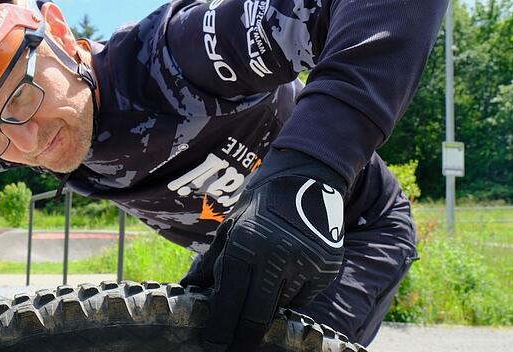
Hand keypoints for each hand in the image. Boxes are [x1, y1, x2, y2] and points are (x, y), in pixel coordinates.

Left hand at [181, 149, 346, 350]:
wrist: (306, 177)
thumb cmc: (259, 206)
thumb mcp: (229, 228)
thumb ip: (210, 265)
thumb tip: (186, 292)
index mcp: (244, 245)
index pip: (230, 302)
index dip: (221, 331)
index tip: (214, 345)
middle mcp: (276, 256)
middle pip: (257, 316)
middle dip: (243, 337)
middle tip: (234, 347)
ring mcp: (305, 263)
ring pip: (281, 307)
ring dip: (268, 307)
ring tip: (263, 289)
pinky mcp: (325, 268)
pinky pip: (303, 298)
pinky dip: (291, 294)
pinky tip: (287, 273)